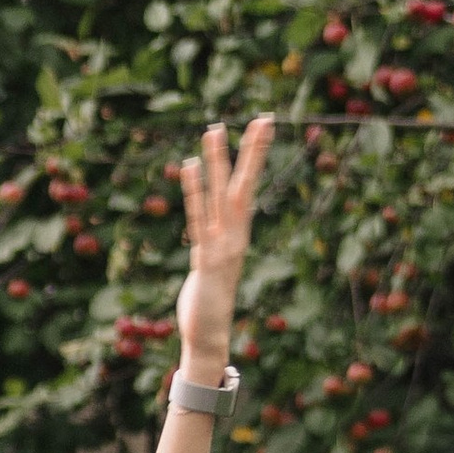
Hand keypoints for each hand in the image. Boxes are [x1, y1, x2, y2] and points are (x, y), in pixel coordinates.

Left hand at [172, 116, 275, 377]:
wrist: (209, 335)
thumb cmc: (210, 301)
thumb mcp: (216, 264)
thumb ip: (215, 242)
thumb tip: (213, 227)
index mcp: (239, 233)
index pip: (249, 186)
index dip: (256, 155)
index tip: (264, 123)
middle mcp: (236, 235)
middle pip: (245, 185)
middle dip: (253, 151)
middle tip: (261, 118)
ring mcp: (222, 246)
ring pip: (221, 196)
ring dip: (218, 162)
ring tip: (214, 129)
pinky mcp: (205, 259)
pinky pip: (198, 218)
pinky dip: (194, 192)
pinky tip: (189, 167)